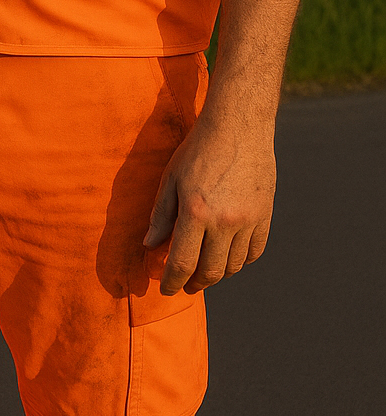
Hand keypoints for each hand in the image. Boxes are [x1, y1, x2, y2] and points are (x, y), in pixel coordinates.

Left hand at [144, 111, 275, 294]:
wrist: (238, 126)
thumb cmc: (199, 148)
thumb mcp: (171, 177)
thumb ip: (161, 214)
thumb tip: (149, 245)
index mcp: (195, 211)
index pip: (182, 262)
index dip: (171, 281)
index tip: (166, 290)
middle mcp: (224, 221)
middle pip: (210, 271)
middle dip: (195, 283)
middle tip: (186, 285)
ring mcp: (248, 220)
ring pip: (233, 266)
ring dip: (217, 274)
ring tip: (205, 271)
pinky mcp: (265, 216)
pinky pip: (254, 252)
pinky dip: (240, 261)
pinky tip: (228, 257)